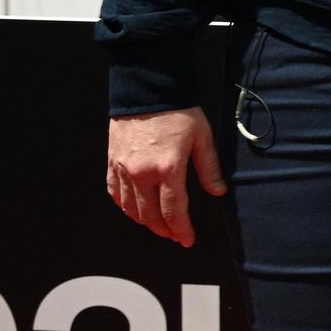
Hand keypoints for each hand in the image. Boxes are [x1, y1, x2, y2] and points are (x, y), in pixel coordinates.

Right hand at [106, 107, 225, 247]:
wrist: (147, 91)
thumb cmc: (178, 112)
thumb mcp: (202, 137)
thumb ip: (209, 168)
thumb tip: (218, 191)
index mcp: (168, 168)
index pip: (174, 211)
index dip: (181, 229)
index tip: (187, 240)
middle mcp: (142, 174)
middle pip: (150, 216)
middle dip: (165, 230)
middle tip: (176, 236)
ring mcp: (124, 170)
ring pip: (131, 210)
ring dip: (146, 223)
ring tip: (159, 226)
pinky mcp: (112, 163)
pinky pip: (116, 194)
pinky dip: (125, 207)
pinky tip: (135, 211)